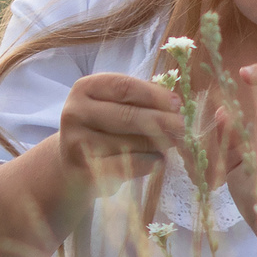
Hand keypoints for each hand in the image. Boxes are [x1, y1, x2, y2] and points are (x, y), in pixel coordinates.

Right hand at [56, 72, 184, 195]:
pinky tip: (159, 160)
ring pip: (129, 143)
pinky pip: (126, 165)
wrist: (74, 164)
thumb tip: (175, 106)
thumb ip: (139, 101)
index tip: (177, 103)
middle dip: (161, 121)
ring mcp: (76, 142)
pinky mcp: (83, 169)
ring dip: (157, 144)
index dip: (154, 95)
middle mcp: (75, 112)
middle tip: (182, 126)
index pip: (124, 87)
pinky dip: (148, 163)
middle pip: (127, 115)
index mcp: (85, 88)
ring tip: (172, 143)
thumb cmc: (104, 128)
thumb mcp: (115, 106)